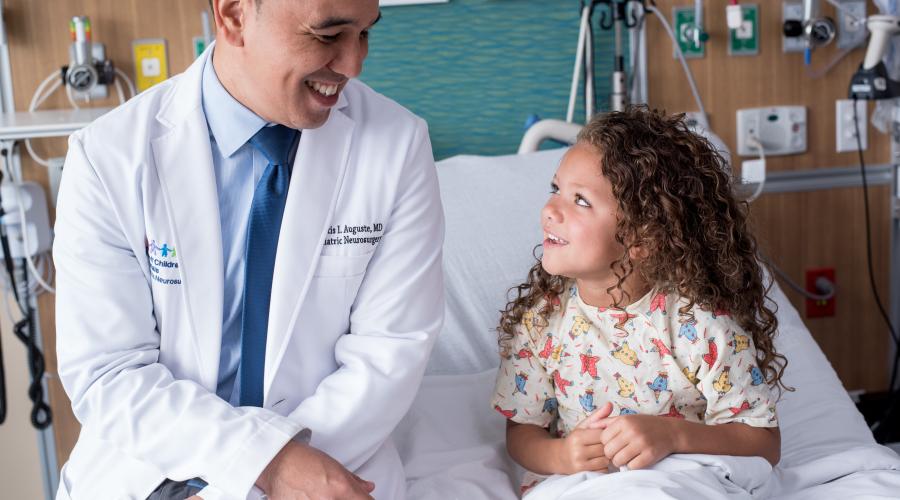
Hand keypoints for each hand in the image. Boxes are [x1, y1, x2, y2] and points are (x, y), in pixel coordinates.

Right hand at [256, 441, 374, 499]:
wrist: (276, 462)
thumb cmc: (303, 461)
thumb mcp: (335, 466)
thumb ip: (355, 481)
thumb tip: (368, 488)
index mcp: (341, 488)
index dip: (364, 499)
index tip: (361, 498)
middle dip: (346, 499)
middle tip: (332, 493)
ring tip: (317, 493)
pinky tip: (308, 497)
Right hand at [554, 402, 613, 473]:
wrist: (559, 457)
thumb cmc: (575, 440)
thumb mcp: (583, 426)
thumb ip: (598, 416)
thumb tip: (610, 404)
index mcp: (578, 436)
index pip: (602, 435)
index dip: (607, 435)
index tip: (608, 436)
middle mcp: (578, 451)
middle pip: (604, 449)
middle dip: (609, 447)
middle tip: (609, 445)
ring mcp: (580, 464)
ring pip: (605, 461)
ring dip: (608, 458)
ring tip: (605, 453)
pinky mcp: (583, 473)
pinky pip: (602, 470)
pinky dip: (604, 467)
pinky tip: (601, 462)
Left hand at [593, 414, 678, 469]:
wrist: (670, 431)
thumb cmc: (645, 425)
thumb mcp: (626, 418)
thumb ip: (607, 422)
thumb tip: (590, 426)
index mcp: (624, 421)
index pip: (603, 438)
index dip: (606, 444)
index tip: (613, 445)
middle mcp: (631, 431)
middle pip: (608, 451)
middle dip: (611, 455)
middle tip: (618, 453)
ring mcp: (641, 443)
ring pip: (618, 460)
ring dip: (620, 462)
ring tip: (626, 457)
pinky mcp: (649, 454)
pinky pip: (632, 466)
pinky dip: (632, 466)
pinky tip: (635, 460)